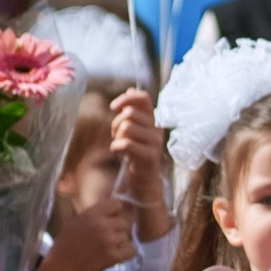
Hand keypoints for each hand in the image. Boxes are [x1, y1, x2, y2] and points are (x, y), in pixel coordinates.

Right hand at [34, 197, 137, 270]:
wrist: (62, 268)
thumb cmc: (65, 245)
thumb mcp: (74, 222)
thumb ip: (92, 215)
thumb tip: (109, 211)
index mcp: (92, 215)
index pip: (116, 204)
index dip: (114, 212)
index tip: (111, 218)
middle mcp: (103, 226)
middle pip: (124, 221)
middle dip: (117, 228)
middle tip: (107, 236)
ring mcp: (110, 241)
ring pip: (126, 236)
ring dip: (119, 241)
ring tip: (107, 247)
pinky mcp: (114, 256)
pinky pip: (131, 250)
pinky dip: (126, 252)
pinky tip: (116, 253)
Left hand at [108, 88, 172, 239]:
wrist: (145, 181)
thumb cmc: (137, 154)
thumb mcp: (135, 130)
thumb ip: (134, 111)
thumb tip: (132, 89)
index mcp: (153, 120)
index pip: (144, 98)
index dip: (126, 98)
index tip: (114, 107)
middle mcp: (157, 129)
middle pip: (130, 113)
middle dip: (116, 123)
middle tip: (116, 135)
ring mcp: (155, 143)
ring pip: (127, 127)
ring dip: (116, 136)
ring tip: (119, 145)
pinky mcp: (150, 157)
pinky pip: (126, 144)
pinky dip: (116, 148)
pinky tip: (120, 154)